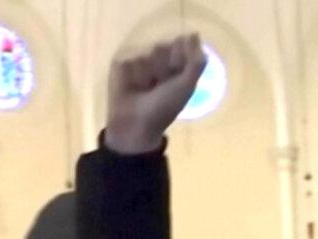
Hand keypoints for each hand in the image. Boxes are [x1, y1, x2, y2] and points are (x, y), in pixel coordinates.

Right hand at [105, 34, 206, 154]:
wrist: (135, 124)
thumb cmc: (164, 108)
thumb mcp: (187, 86)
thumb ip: (196, 62)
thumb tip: (195, 34)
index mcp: (176, 67)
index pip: (182, 45)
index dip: (181, 56)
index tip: (178, 70)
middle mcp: (158, 62)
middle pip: (165, 46)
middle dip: (165, 64)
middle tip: (161, 82)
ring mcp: (140, 62)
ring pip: (148, 50)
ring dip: (150, 71)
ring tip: (145, 87)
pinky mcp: (121, 64)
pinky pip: (132, 56)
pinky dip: (135, 72)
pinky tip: (133, 84)